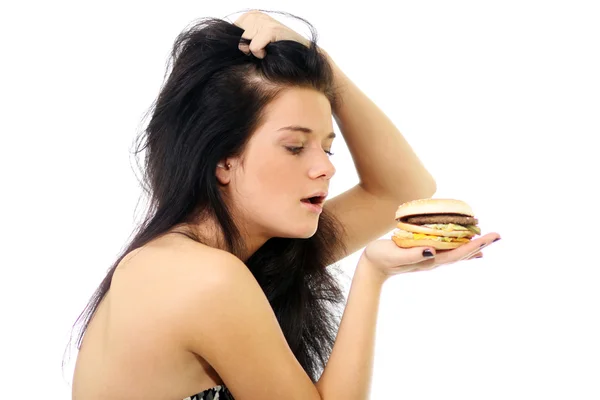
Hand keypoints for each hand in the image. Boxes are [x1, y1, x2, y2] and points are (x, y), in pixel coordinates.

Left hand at [234, 10, 310, 57]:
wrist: (301, 53)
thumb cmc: (277, 50)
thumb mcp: (256, 41)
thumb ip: (242, 39)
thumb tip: (227, 45)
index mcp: (251, 15)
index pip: (232, 30)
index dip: (241, 43)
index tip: (254, 46)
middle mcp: (256, 15)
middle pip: (236, 37)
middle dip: (246, 48)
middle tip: (262, 48)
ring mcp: (263, 21)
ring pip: (244, 42)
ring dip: (254, 51)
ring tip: (267, 49)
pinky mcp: (270, 29)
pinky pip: (254, 47)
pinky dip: (260, 54)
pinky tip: (270, 52)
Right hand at [361, 233, 501, 279]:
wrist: (371, 267)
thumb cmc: (381, 258)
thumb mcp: (395, 255)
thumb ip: (413, 254)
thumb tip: (432, 251)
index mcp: (429, 260)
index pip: (457, 253)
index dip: (474, 245)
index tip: (489, 237)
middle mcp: (433, 260)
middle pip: (462, 254)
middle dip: (480, 244)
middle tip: (498, 235)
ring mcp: (429, 259)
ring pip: (457, 253)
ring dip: (472, 247)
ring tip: (487, 241)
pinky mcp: (424, 255)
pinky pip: (448, 251)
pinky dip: (460, 247)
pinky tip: (465, 246)